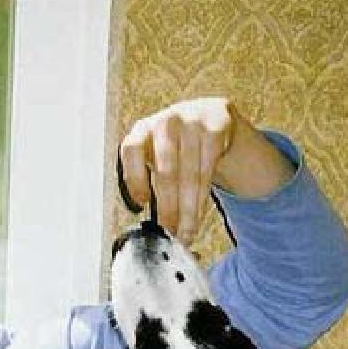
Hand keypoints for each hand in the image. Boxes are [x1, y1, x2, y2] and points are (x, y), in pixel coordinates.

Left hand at [118, 98, 294, 242]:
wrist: (210, 116)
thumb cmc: (177, 146)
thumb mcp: (156, 155)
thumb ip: (147, 180)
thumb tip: (148, 223)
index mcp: (143, 129)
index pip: (131, 150)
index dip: (135, 178)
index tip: (142, 203)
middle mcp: (166, 122)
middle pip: (166, 172)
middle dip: (169, 208)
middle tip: (170, 232)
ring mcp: (192, 121)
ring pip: (191, 176)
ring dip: (189, 210)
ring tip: (187, 232)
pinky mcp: (216, 127)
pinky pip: (209, 170)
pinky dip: (203, 197)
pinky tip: (199, 213)